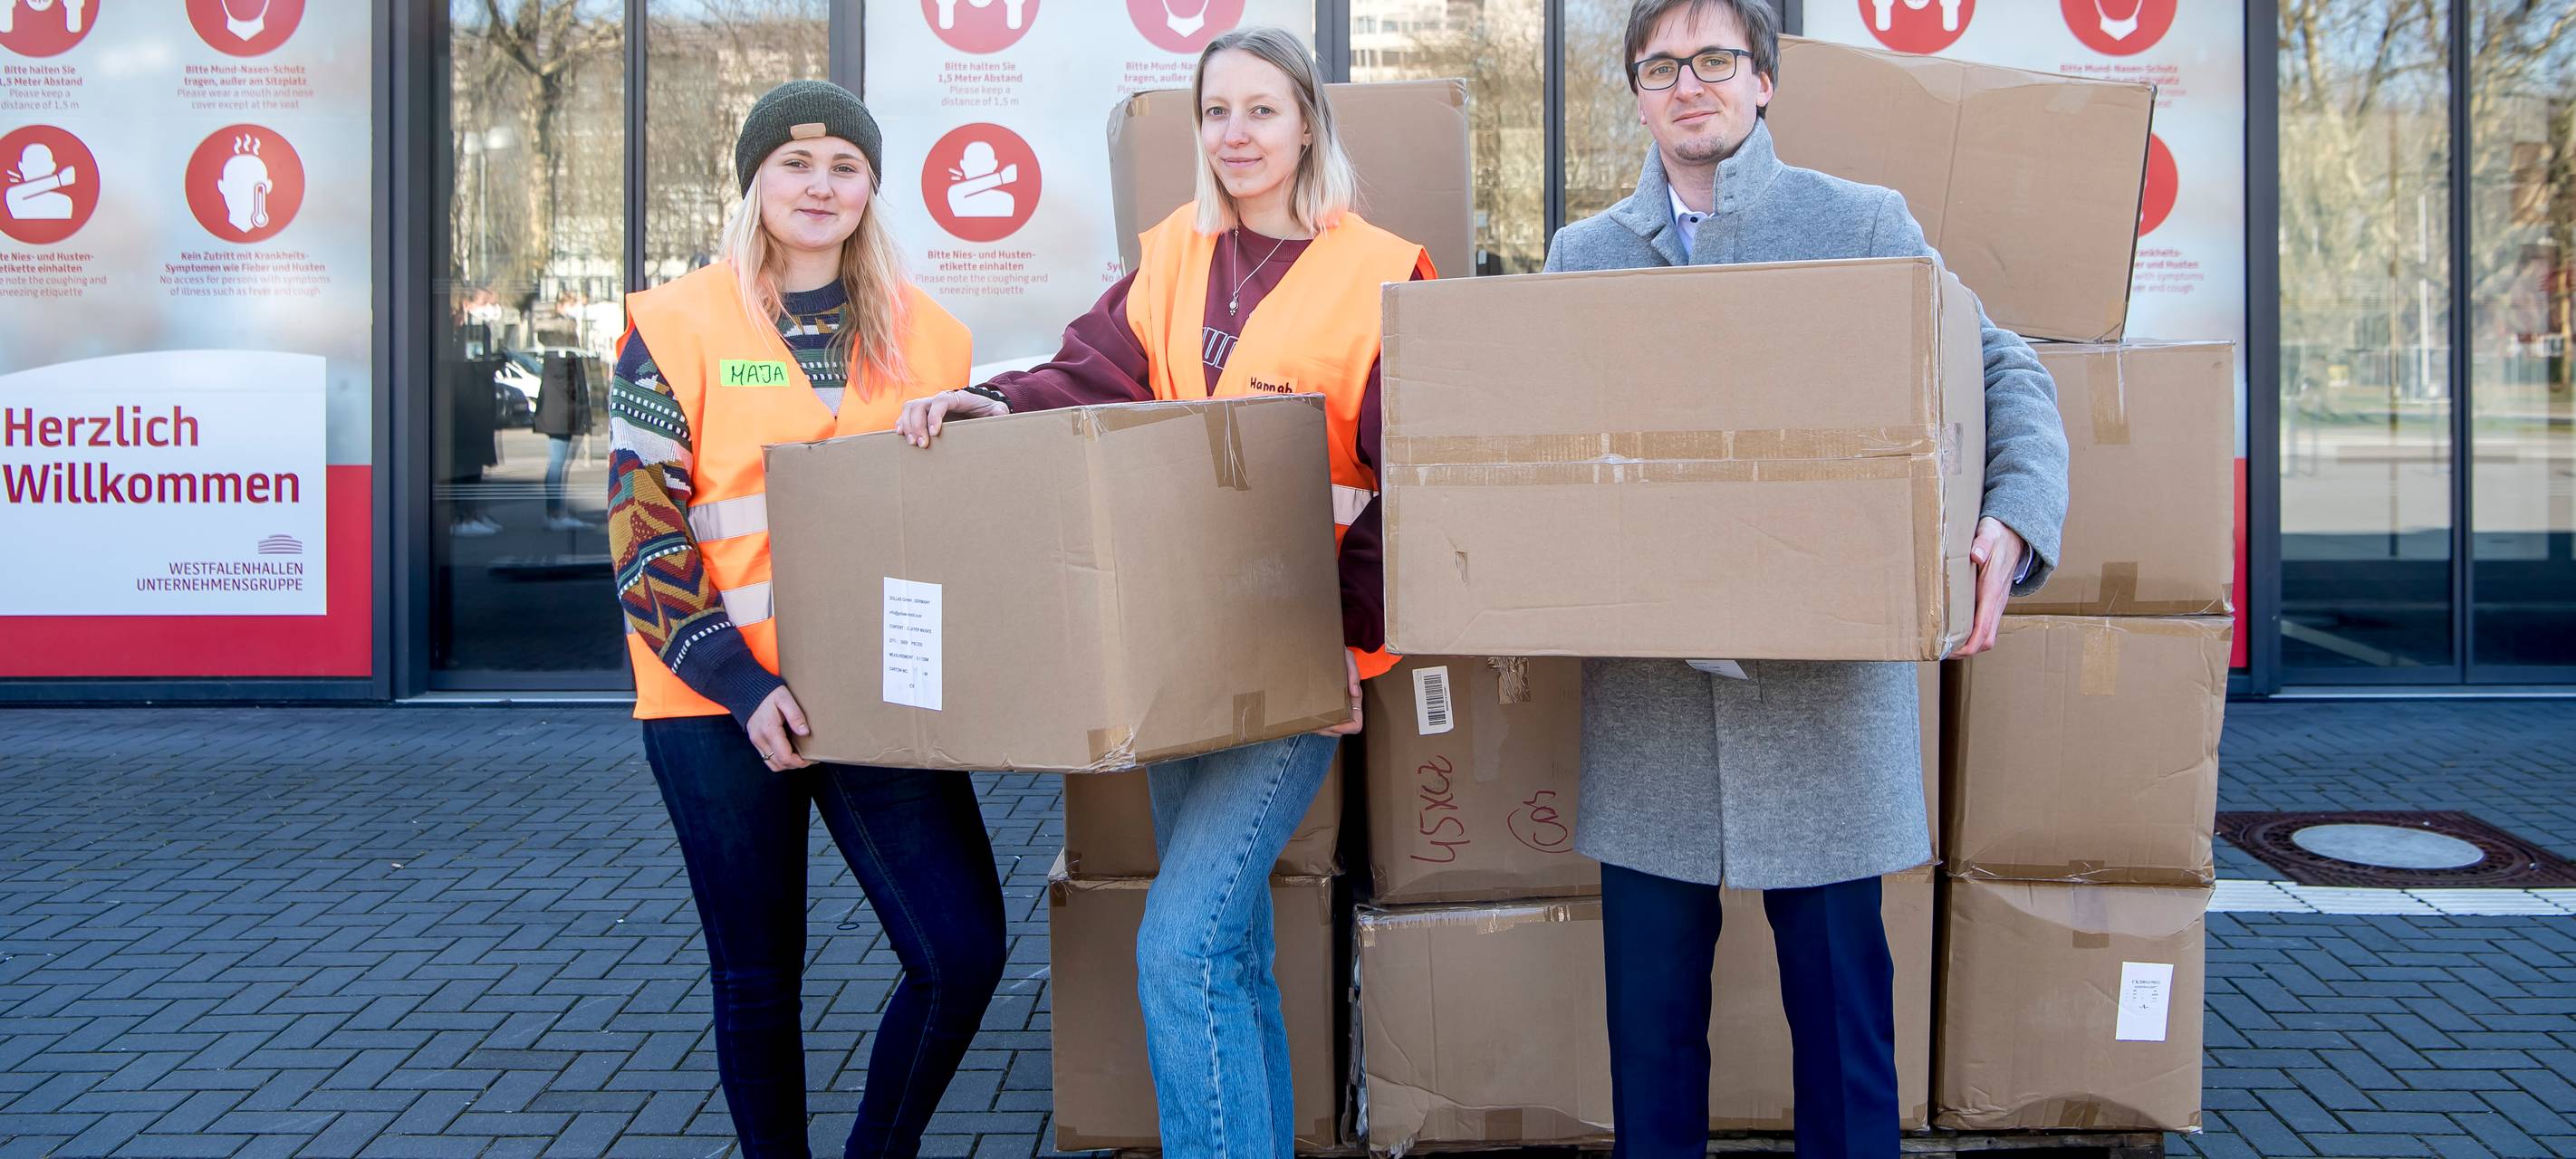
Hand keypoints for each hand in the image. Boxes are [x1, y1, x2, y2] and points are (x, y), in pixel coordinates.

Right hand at [745, 686, 813, 770]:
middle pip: (779, 764)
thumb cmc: (769, 693)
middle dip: (796, 764)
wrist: (748, 689)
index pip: (785, 757)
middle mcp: (760, 739)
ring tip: (800, 756)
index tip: (812, 758)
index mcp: (769, 730)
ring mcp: (756, 741)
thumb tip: (805, 732)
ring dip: (787, 764)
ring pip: (772, 764)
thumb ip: (795, 715)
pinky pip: (767, 758)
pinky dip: (779, 759)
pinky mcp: (755, 740)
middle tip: (810, 757)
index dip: (800, 762)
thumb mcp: (784, 698)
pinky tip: (789, 750)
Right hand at [894, 390, 1005, 447]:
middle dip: (917, 424)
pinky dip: (902, 423)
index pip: (940, 401)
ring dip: (907, 425)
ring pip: (910, 408)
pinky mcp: (923, 414)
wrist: (980, 409)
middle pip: (920, 404)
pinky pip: (907, 415)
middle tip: (922, 444)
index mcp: (957, 397)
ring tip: (913, 443)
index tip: (934, 433)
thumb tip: (1001, 415)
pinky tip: (901, 435)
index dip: (934, 415)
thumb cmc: (987, 411)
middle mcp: (940, 399)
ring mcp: (930, 406)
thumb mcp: (997, 411)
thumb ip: (999, 412)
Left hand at [1316, 649, 1363, 736]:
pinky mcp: (1325, 702)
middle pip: (1342, 730)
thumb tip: (1354, 692)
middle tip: (1314, 726)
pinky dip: (1317, 722)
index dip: (1345, 728)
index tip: (1331, 724)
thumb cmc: (1336, 652)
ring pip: (1332, 728)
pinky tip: (1307, 716)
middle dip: (1329, 731)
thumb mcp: (1347, 658)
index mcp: (1354, 698)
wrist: (1322, 647)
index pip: (1356, 723)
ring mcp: (1336, 704)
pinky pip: (1324, 719)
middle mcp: (1347, 704)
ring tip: (1309, 723)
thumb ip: (1353, 673)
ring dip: (1322, 729)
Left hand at [1954, 516, 2024, 657]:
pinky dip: (1971, 633)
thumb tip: (1976, 554)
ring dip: (1968, 644)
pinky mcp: (1993, 601)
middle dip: (1965, 650)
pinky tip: (1953, 630)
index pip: (1984, 628)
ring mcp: (1996, 603)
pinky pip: (1984, 624)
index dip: (1968, 644)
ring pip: (1986, 634)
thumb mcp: (1989, 534)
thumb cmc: (1999, 535)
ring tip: (1944, 645)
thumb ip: (1983, 544)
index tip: (1950, 651)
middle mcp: (1997, 602)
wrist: (2015, 535)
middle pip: (1986, 638)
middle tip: (1940, 651)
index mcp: (1993, 590)